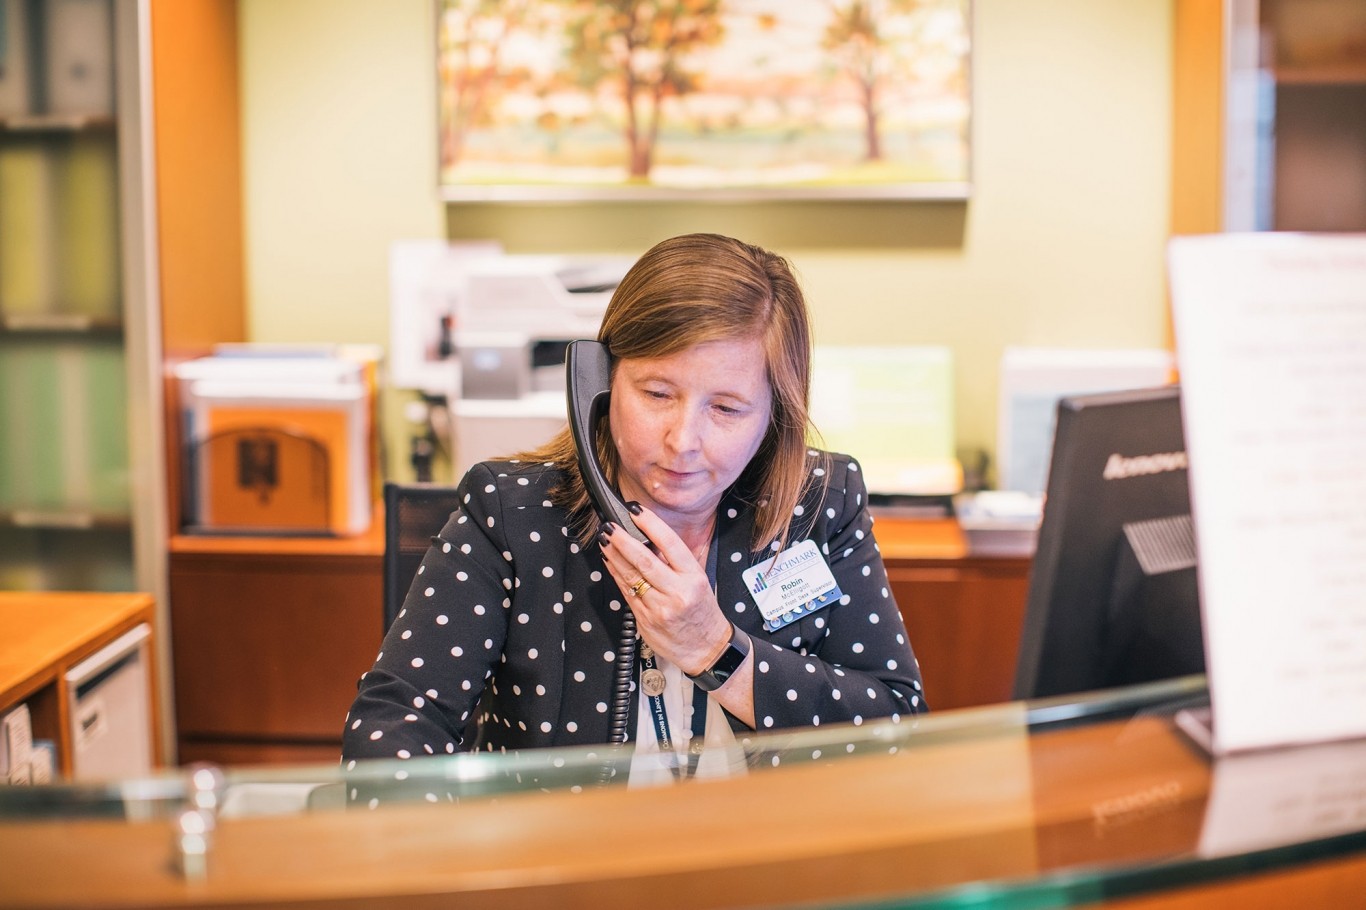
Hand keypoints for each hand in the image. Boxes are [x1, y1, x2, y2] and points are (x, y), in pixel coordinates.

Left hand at [597, 505, 732, 675]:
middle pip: (644, 561)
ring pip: (630, 577)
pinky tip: (610, 562)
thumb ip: (675, 562)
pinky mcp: (644, 620)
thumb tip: (648, 538)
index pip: (670, 544)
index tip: (635, 510)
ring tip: (605, 540)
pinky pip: (626, 593)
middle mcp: (677, 593)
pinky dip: (615, 575)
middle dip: (623, 540)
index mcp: (693, 578)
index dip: (650, 524)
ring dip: (613, 556)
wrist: (706, 649)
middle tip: (610, 526)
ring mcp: (659, 608)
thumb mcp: (698, 582)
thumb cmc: (702, 612)